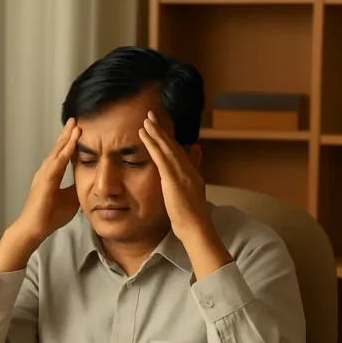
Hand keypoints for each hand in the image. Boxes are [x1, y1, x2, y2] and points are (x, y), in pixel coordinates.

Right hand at [14, 118, 80, 242]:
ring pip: (57, 153)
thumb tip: (91, 180)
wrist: (34, 229)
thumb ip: (77, 186)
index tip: (79, 129)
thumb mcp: (71, 198)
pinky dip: (64, 153)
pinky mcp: (45, 183)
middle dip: (67, 134)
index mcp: (52, 174)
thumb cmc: (50, 216)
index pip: (62, 154)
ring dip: (66, 139)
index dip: (70, 142)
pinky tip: (72, 144)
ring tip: (75, 125)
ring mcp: (44, 175)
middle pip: (58, 148)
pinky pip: (57, 165)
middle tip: (76, 119)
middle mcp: (46, 171)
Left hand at [139, 112, 230, 278]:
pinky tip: (145, 134)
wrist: (196, 227)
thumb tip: (191, 163)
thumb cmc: (191, 217)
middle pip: (173, 145)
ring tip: (146, 119)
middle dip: (162, 129)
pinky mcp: (173, 178)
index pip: (179, 152)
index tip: (161, 128)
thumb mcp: (191, 194)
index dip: (169, 139)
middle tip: (151, 115)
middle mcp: (188, 169)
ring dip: (156, 132)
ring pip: (167, 147)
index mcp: (192, 173)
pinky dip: (153, 143)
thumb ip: (189, 180)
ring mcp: (182, 173)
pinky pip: (161, 156)